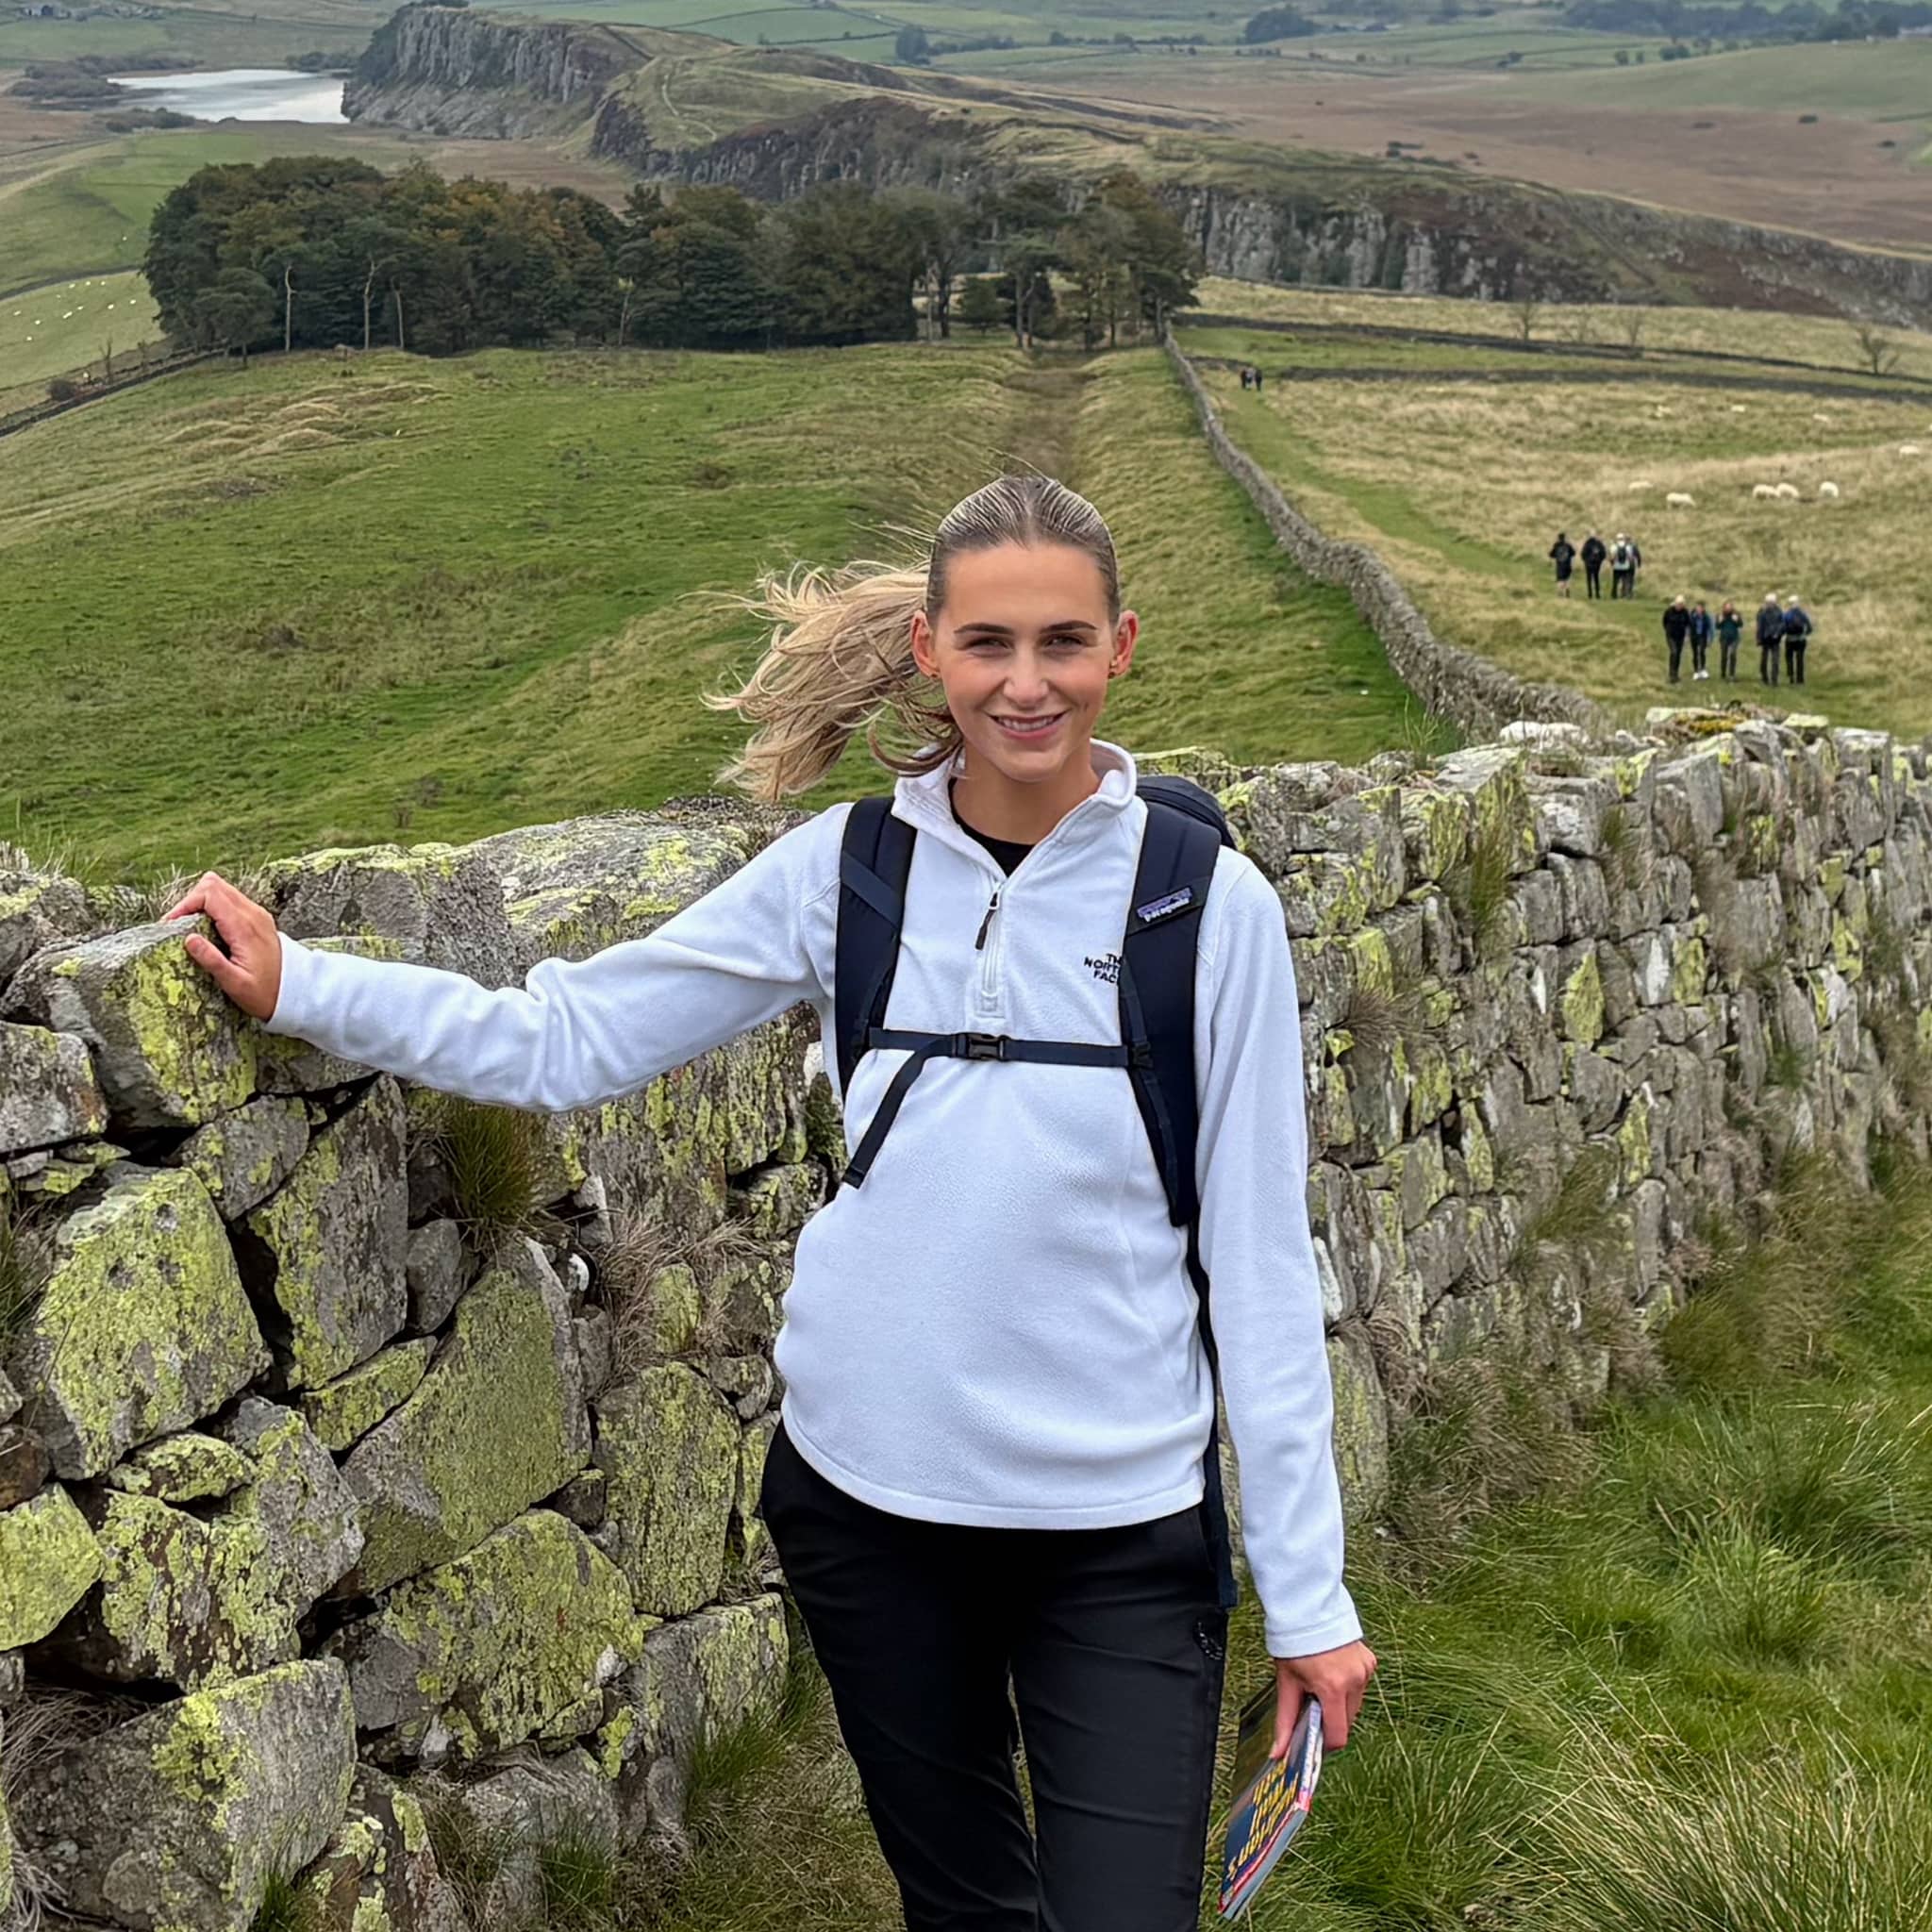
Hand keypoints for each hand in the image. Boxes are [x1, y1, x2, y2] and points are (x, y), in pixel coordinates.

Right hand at [162, 871, 282, 1021]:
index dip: (185, 904)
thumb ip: (212, 960)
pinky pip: (230, 900)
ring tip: (189, 926)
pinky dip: (213, 907)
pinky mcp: (257, 918)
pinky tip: (207, 929)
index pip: (209, 893)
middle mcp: (253, 914)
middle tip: (178, 924)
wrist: (294, 993)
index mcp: (245, 927)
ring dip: (201, 902)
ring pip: (221, 889)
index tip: (171, 924)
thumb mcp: (234, 983)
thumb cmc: (264, 993)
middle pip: (213, 884)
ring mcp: (257, 914)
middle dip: (190, 900)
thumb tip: (189, 939)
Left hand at [1272, 1638, 1375, 1756]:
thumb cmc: (1295, 1644)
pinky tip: (1333, 1672)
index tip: (1314, 1738)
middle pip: (1347, 1721)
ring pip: (1355, 1704)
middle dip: (1330, 1721)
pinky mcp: (1370, 1661)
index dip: (1325, 1743)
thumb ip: (1285, 1721)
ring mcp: (1365, 1670)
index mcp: (1332, 1688)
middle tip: (1312, 1706)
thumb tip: (1278, 1753)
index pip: (1338, 1735)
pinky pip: (1361, 1686)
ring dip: (1340, 1704)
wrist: (1308, 1609)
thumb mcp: (1286, 1683)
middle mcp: (1354, 1680)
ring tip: (1321, 1685)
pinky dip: (1348, 1687)